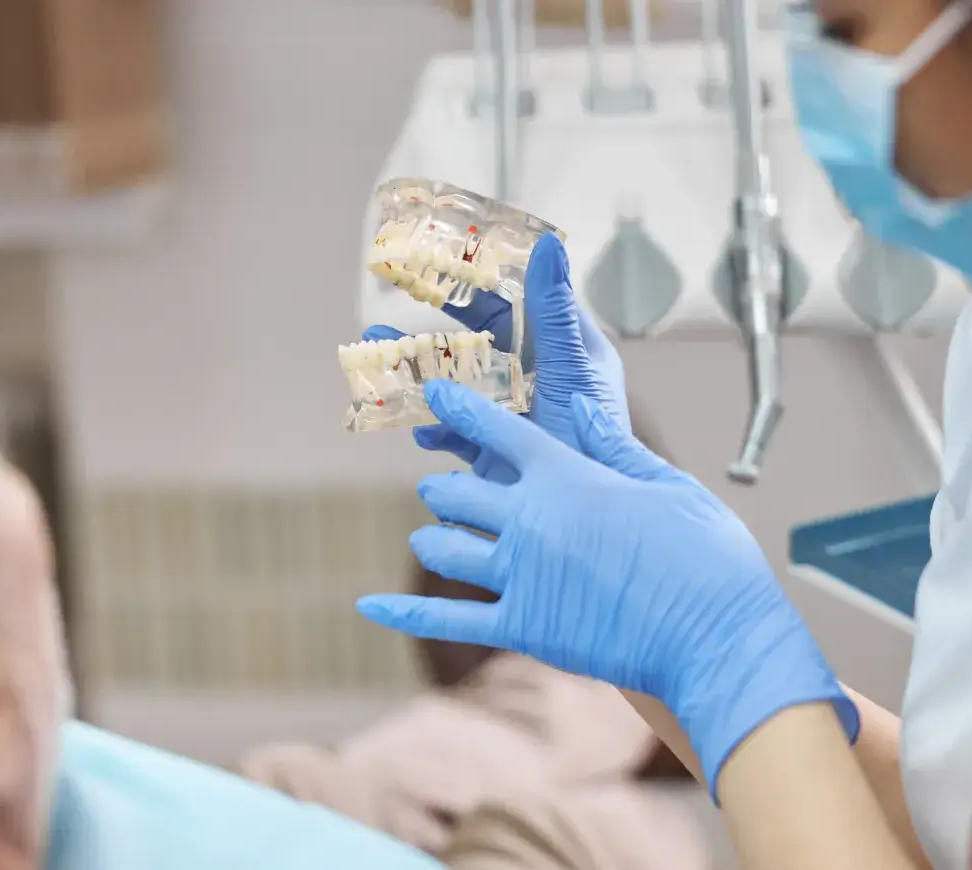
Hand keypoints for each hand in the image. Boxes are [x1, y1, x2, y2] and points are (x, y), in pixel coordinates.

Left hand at [358, 385, 857, 789]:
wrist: (716, 637)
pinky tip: (366, 607)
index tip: (436, 397)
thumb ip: (617, 449)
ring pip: (445, 550)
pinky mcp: (523, 628)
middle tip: (438, 491)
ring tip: (429, 538)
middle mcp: (533, 520)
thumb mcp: (670, 486)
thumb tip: (584, 412)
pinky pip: (446, 618)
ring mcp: (521, 575)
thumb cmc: (708, 560)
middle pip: (459, 495)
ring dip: (433, 541)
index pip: (500, 433)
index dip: (463, 411)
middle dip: (445, 492)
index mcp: (570, 476)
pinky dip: (402, 613)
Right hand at [365, 232, 630, 480]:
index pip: (513, 298)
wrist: (589, 523)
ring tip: (377, 360)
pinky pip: (454, 434)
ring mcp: (510, 416)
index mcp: (560, 347)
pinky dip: (434, 430)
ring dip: (417, 373)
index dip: (476, 276)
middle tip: (389, 297)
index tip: (436, 252)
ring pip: (455, 384)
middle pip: (474, 339)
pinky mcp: (493, 453)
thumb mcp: (571, 369)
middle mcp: (533, 377)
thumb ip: (554, 311)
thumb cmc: (595, 439)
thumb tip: (548, 245)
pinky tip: (421, 432)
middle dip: (431, 323)